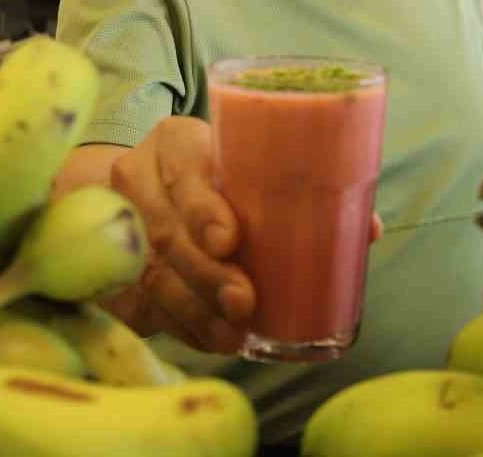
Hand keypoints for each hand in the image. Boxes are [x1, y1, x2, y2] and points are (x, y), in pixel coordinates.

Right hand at [102, 116, 381, 354]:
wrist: (147, 183)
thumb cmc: (219, 171)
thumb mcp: (248, 162)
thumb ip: (302, 188)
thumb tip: (369, 229)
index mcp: (175, 142)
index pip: (182, 171)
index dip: (202, 208)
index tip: (230, 240)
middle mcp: (138, 179)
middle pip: (167, 233)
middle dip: (208, 275)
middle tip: (245, 303)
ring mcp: (117, 227)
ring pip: (153, 275)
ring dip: (196, 310)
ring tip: (234, 335)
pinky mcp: (113, 268)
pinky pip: (142, 304)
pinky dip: (180, 326)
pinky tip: (212, 340)